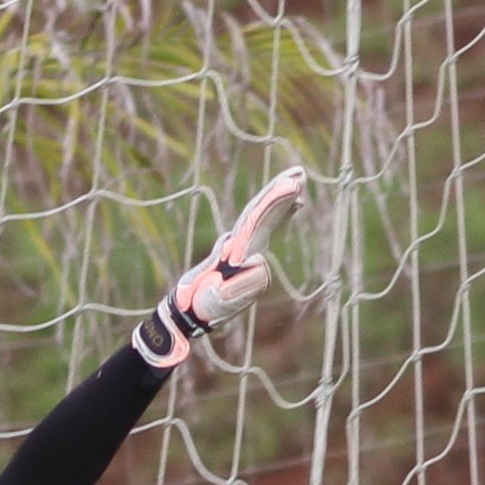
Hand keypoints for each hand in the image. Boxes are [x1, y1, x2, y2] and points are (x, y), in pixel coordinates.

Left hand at [133, 164, 306, 368]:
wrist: (184, 310)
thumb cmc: (200, 306)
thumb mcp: (217, 300)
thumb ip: (240, 285)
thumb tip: (257, 263)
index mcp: (234, 250)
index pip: (256, 221)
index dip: (274, 203)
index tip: (292, 186)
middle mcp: (238, 243)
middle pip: (259, 211)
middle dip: (278, 191)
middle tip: (299, 174)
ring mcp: (242, 245)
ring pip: (262, 214)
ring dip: (280, 196)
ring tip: (299, 180)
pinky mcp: (246, 252)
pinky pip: (266, 225)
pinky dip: (281, 212)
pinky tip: (294, 207)